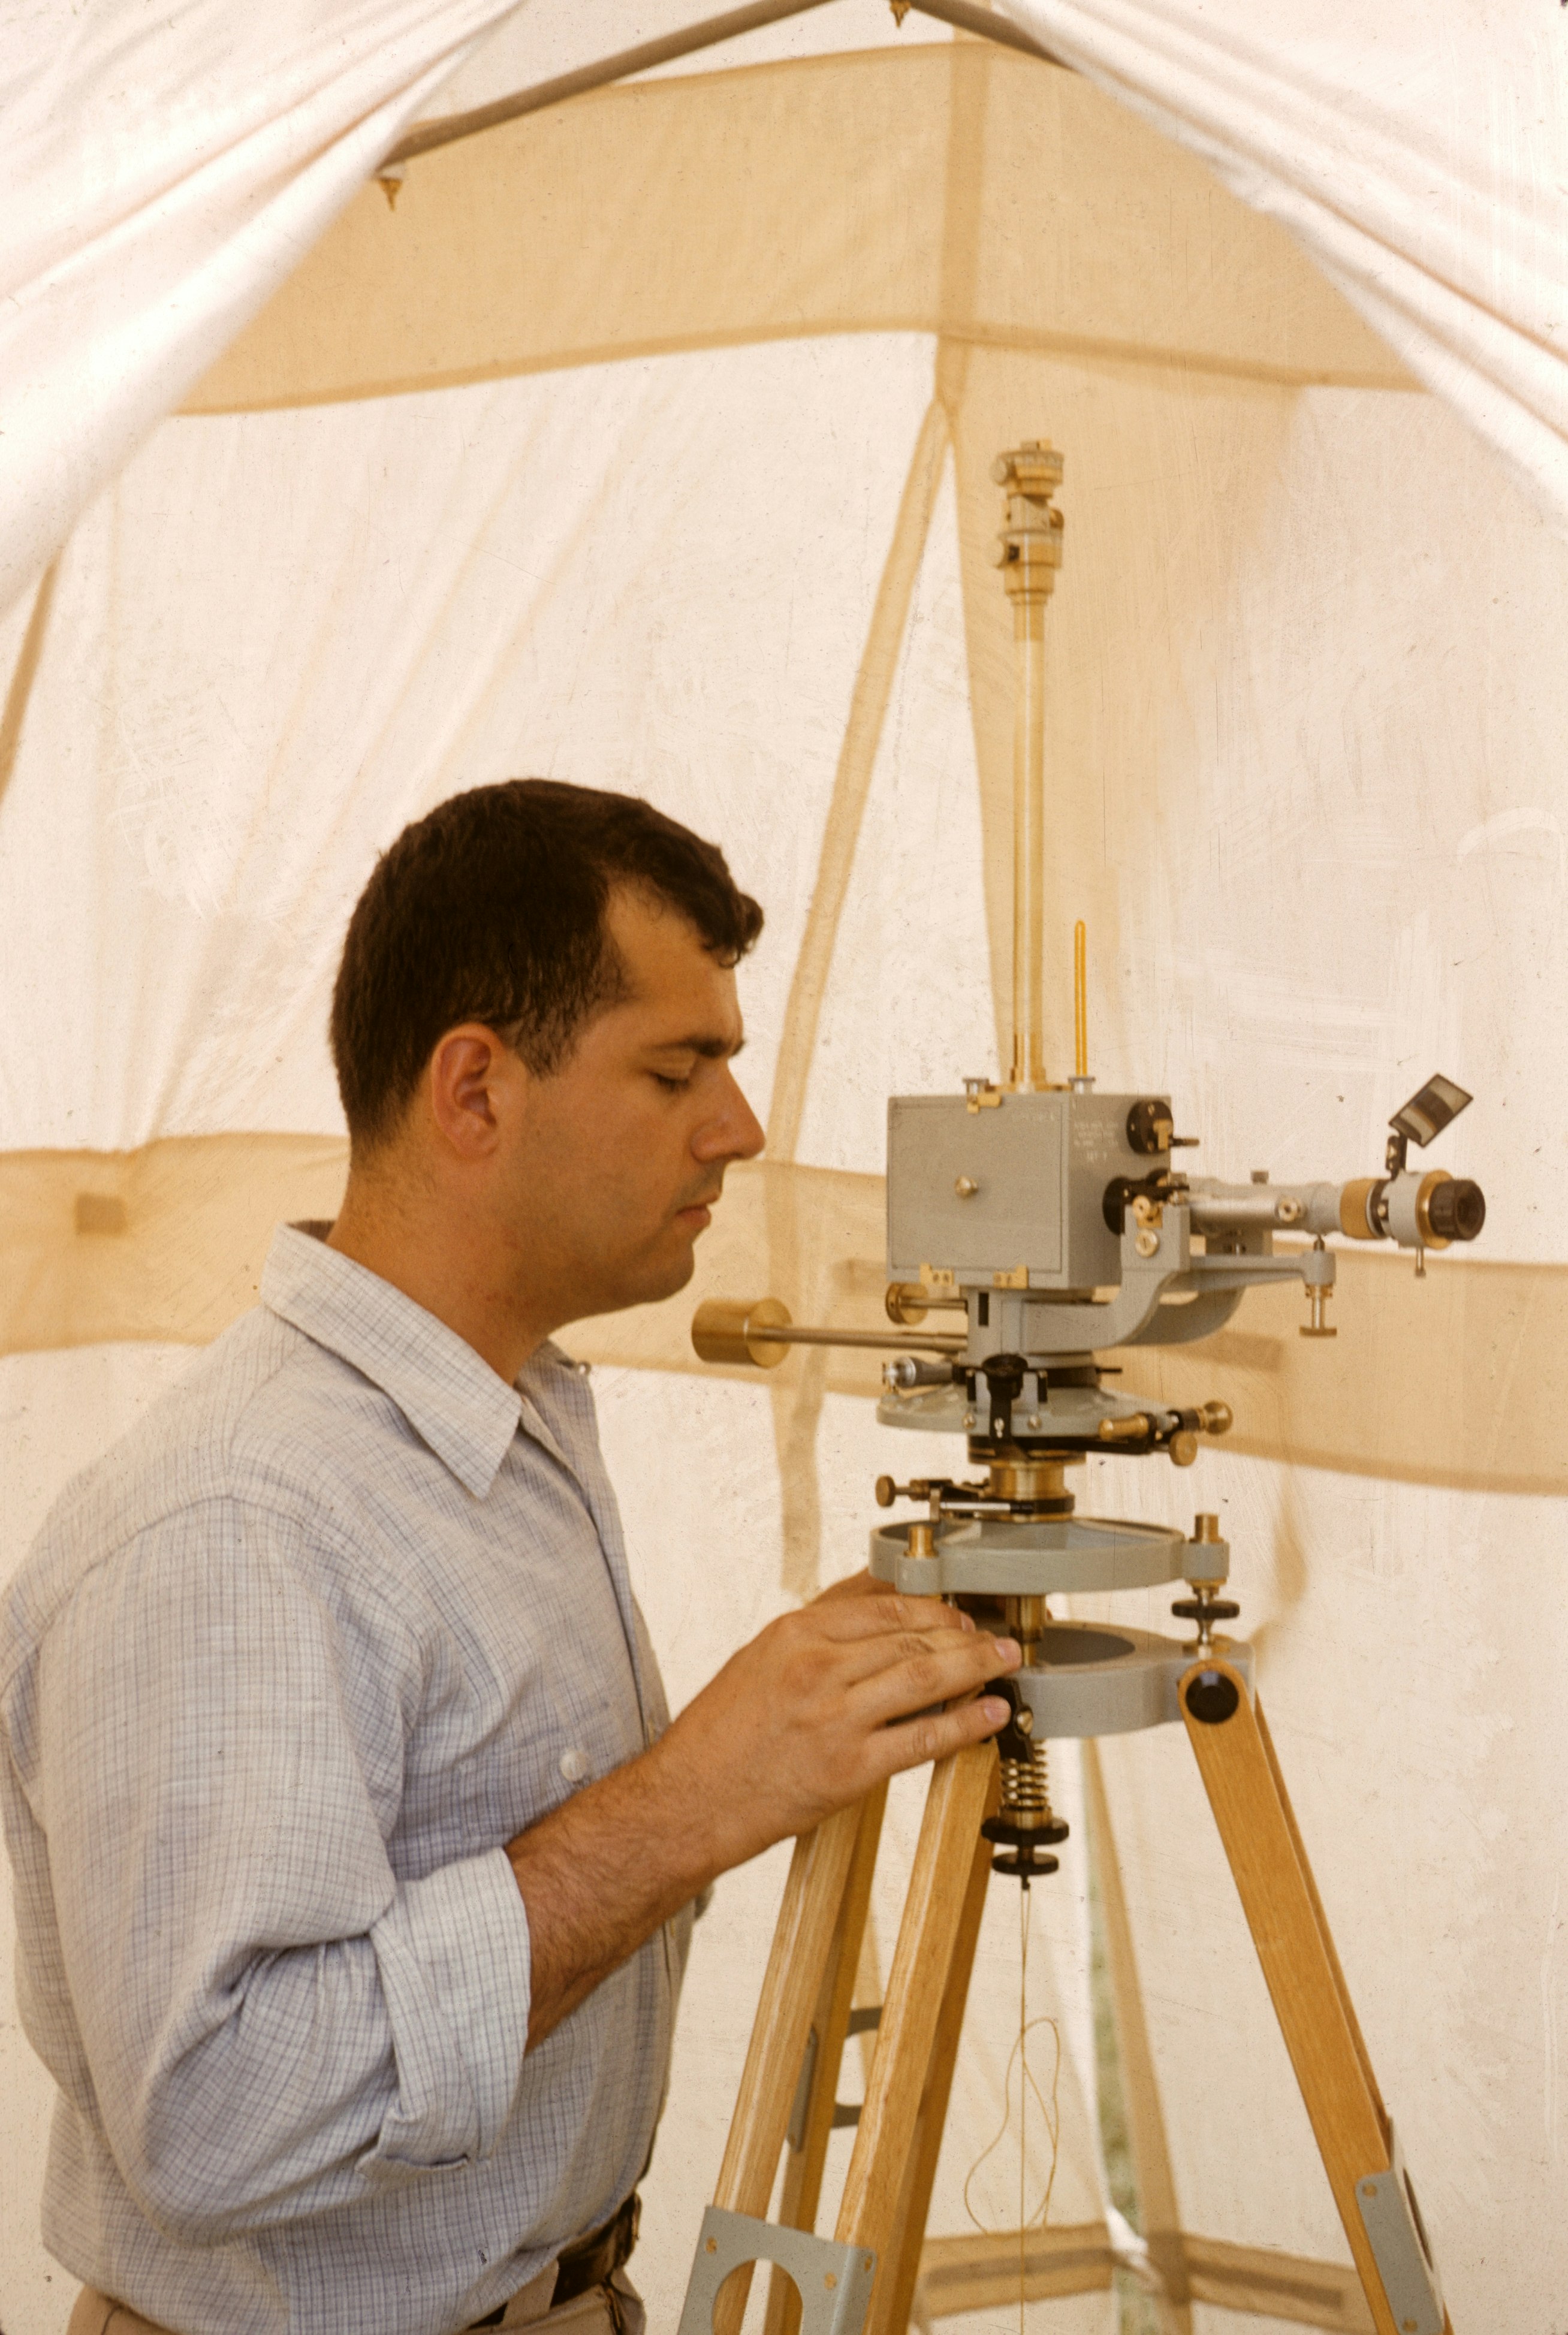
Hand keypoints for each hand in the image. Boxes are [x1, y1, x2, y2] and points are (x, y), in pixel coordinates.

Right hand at [507, 1573, 1017, 2046]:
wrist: (689, 1800)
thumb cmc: (722, 1732)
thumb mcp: (760, 1656)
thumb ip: (818, 1625)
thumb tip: (873, 1594)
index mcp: (794, 1633)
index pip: (883, 1605)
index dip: (933, 1606)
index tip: (957, 1612)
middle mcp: (817, 1666)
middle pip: (912, 1637)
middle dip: (964, 1633)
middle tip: (994, 1635)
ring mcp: (835, 1717)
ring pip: (926, 1678)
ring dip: (976, 1667)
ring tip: (1004, 1663)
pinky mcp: (849, 1769)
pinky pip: (923, 1739)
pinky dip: (966, 1723)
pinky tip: (991, 1713)